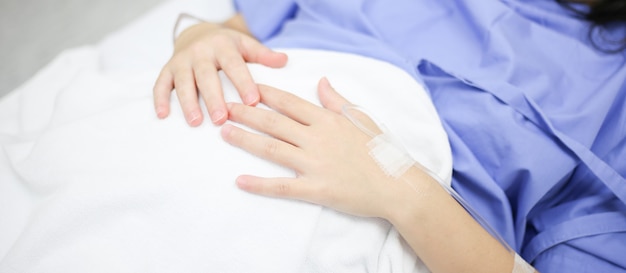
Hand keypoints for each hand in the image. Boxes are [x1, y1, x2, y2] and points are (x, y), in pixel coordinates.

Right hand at [153, 16, 287, 125]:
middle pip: (206, 76)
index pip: (234, 65)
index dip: (243, 82)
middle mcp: (200, 52)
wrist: (196, 34)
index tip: (253, 101)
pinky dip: (160, 99)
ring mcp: (181, 61)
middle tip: (222, 119)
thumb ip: (263, 55)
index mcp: (223, 46)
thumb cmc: (227, 47)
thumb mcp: (246, 45)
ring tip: (195, 122)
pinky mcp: (167, 69)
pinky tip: (163, 115)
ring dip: (188, 102)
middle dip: (213, 97)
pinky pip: (160, 84)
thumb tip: (284, 61)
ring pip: (183, 82)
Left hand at [220, 78, 420, 218]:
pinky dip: (260, 184)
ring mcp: (315, 164)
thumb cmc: (381, 150)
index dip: (265, 94)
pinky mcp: (316, 189)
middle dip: (246, 113)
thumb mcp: (361, 118)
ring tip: (224, 133)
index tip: (246, 88)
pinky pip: (282, 187)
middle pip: (274, 122)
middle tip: (224, 107)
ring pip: (272, 149)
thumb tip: (321, 81)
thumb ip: (337, 100)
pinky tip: (240, 181)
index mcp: (328, 120)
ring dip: (246, 140)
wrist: (397, 185)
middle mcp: (317, 138)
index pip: (289, 103)